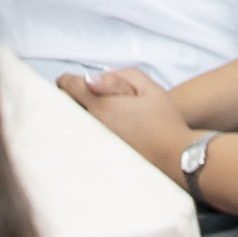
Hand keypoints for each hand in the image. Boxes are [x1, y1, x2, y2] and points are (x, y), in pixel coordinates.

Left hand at [57, 67, 189, 175]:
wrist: (175, 158)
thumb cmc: (165, 122)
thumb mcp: (149, 89)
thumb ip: (120, 76)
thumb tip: (90, 78)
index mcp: (103, 106)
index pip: (68, 87)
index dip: (68, 80)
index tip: (73, 81)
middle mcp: (93, 127)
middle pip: (62, 107)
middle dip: (68, 98)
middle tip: (82, 97)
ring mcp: (94, 146)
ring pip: (69, 125)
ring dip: (73, 116)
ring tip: (90, 114)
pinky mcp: (98, 159)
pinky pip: (79, 142)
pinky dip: (81, 134)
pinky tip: (95, 133)